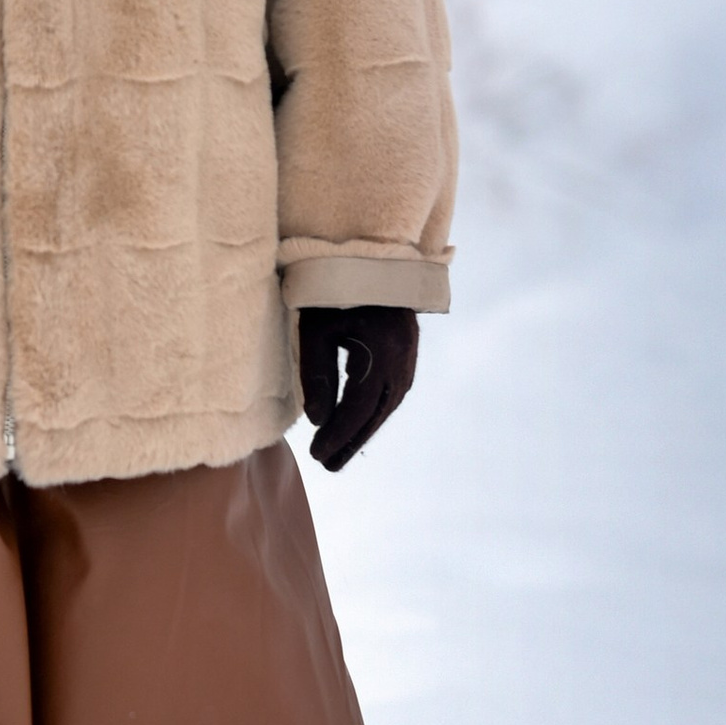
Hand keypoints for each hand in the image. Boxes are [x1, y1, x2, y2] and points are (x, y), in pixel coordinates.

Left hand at [298, 305, 419, 470]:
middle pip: (376, 412)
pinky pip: (392, 392)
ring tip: (338, 452)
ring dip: (363, 430)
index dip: (337, 434)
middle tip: (327, 465)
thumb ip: (316, 373)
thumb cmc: (334, 289)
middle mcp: (402, 358)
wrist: (371, 259)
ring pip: (387, 405)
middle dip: (350, 441)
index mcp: (382, 351)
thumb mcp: (317, 328)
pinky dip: (374, 412)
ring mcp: (409, 356)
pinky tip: (357, 423)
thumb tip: (317, 421)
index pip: (357, 407)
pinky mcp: (407, 353)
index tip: (316, 455)